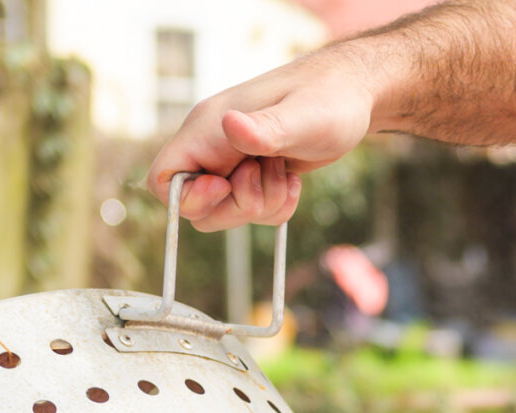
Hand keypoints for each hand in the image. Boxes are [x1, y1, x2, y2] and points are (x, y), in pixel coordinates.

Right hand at [142, 50, 377, 230]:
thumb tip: (230, 125)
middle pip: (197, 208)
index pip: (163, 180)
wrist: (352, 95)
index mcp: (208, 129)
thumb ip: (265, 128)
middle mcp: (213, 146)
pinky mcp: (254, 175)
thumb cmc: (329, 98)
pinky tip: (294, 179)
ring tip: (286, 171)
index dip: (188, 198)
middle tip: (270, 176)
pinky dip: (276, 207)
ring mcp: (232, 163)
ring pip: (227, 213)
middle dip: (237, 207)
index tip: (225, 187)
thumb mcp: (304, 117)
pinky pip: (253, 211)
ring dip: (262, 206)